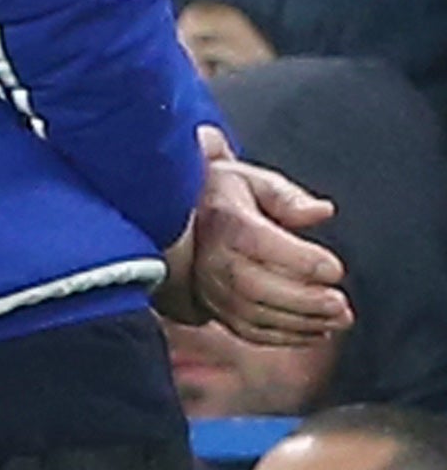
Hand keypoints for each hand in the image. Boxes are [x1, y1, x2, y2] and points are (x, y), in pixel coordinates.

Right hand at [182, 124, 351, 345]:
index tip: (335, 268)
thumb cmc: (223, 198)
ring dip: (302, 321)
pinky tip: (318, 330)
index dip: (298, 259)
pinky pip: (251, 331)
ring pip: (254, 314)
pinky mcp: (216, 309)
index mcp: (222, 219)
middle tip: (340, 303)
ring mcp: (210, 287)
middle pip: (253, 286)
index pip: (255, 241)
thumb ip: (287, 197)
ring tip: (339, 318)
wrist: (178, 222)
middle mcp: (211, 257)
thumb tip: (322, 212)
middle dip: (303, 299)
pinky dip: (287, 336)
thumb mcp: (251, 182)